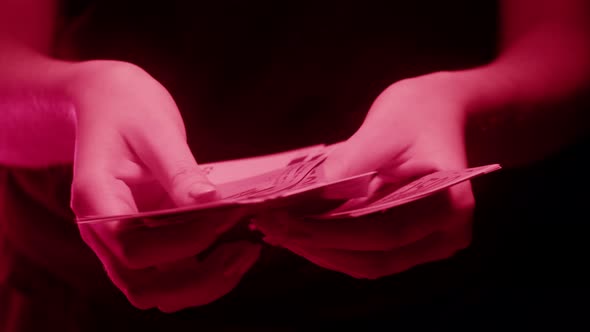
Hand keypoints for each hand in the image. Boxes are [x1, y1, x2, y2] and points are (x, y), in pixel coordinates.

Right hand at [68, 60, 259, 311]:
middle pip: (143, 284)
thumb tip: (210, 201)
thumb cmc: (127, 108)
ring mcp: (118, 240)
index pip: (133, 245)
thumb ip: (179, 170)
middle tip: (245, 250)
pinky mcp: (140, 240)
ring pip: (154, 290)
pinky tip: (229, 250)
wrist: (105, 102)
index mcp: (95, 198)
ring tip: (243, 254)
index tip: (227, 216)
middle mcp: (100, 230)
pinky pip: (165, 276)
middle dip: (199, 279)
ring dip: (201, 285)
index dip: (184, 241)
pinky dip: (198, 276)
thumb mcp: (155, 129)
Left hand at [254, 72, 473, 278]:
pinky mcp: (410, 244)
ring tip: (278, 231)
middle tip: (273, 227)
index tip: (286, 221)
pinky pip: (368, 254)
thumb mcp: (384, 129)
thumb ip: (350, 165)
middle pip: (375, 258)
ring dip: (320, 250)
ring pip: (368, 263)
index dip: (332, 232)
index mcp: (451, 203)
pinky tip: (299, 231)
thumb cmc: (416, 113)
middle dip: (318, 245)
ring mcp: (430, 244)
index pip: (386, 232)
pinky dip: (332, 246)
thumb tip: (306, 199)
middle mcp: (446, 235)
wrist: (440, 113)